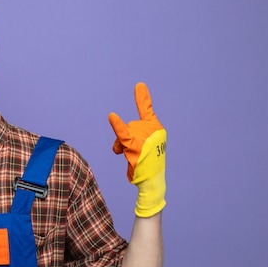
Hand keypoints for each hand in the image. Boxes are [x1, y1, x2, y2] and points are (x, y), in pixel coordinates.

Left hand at [108, 82, 165, 216]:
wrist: (150, 181)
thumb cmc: (144, 163)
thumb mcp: (138, 144)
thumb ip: (128, 135)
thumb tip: (117, 135)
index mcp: (156, 128)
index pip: (146, 110)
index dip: (143, 98)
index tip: (139, 85)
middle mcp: (152, 130)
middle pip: (129, 126)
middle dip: (125, 138)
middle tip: (132, 153)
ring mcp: (145, 137)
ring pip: (123, 133)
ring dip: (120, 145)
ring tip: (129, 156)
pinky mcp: (135, 146)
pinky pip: (122, 133)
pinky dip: (116, 126)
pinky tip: (111, 116)